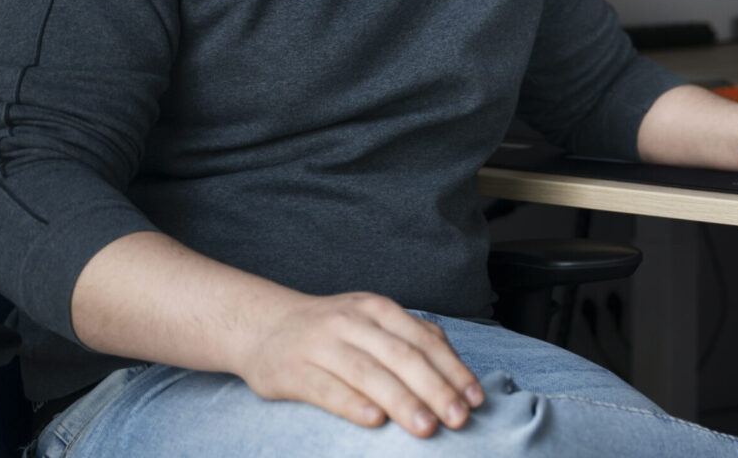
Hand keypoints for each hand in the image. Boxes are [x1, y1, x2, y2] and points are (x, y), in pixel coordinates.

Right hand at [235, 291, 483, 435]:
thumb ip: (408, 337)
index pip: (424, 340)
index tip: (475, 399)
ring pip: (369, 374)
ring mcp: (322, 345)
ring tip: (426, 428)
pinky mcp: (294, 372)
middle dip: (435, 389)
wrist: (263, 326)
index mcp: (377, 309)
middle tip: (458, 419)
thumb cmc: (330, 330)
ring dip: (402, 401)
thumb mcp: (370, 320)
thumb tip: (454, 369)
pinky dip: (353, 405)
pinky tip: (374, 421)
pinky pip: (328, 390)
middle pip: (402, 357)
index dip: (453, 370)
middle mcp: (352, 322)